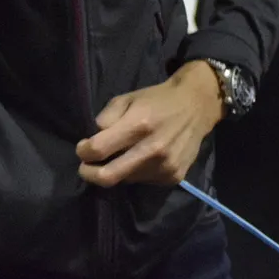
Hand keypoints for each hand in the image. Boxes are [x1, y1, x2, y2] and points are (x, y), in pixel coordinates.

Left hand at [75, 60, 223, 187]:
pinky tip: (142, 158)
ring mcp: (165, 166)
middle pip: (109, 176)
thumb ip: (107, 117)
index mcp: (139, 124)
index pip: (99, 149)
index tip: (82, 149)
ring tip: (121, 156)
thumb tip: (93, 139)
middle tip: (86, 167)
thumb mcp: (128, 98)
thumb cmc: (157, 100)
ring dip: (117, 170)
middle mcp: (152, 149)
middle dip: (90, 174)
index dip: (84, 152)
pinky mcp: (174, 177)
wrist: (196, 106)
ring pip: (126, 179)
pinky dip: (136, 172)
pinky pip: (143, 181)